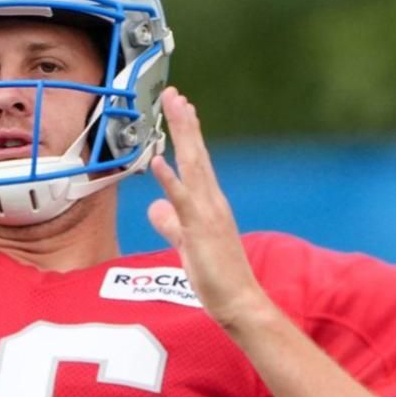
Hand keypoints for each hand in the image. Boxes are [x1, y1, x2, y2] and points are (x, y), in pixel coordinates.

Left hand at [147, 88, 271, 331]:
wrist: (239, 302)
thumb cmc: (217, 276)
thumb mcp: (186, 244)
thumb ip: (171, 223)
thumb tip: (156, 207)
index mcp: (210, 203)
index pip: (197, 161)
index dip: (188, 133)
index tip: (181, 106)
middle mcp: (212, 201)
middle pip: (197, 154)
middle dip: (185, 122)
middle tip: (174, 94)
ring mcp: (207, 214)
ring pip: (193, 166)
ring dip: (183, 135)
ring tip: (174, 108)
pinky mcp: (199, 230)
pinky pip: (183, 201)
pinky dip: (170, 179)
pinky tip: (158, 160)